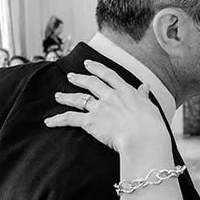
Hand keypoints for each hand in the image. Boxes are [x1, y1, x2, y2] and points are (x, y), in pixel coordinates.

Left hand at [43, 61, 169, 153]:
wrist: (143, 136)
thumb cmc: (151, 125)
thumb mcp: (151, 106)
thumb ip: (144, 96)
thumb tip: (145, 86)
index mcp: (125, 92)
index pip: (109, 76)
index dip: (97, 68)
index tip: (88, 63)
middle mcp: (110, 96)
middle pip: (91, 84)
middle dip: (79, 79)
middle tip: (71, 76)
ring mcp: (99, 108)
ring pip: (79, 99)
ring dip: (67, 97)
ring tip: (58, 95)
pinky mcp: (90, 122)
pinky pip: (71, 119)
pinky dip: (58, 120)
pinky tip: (49, 121)